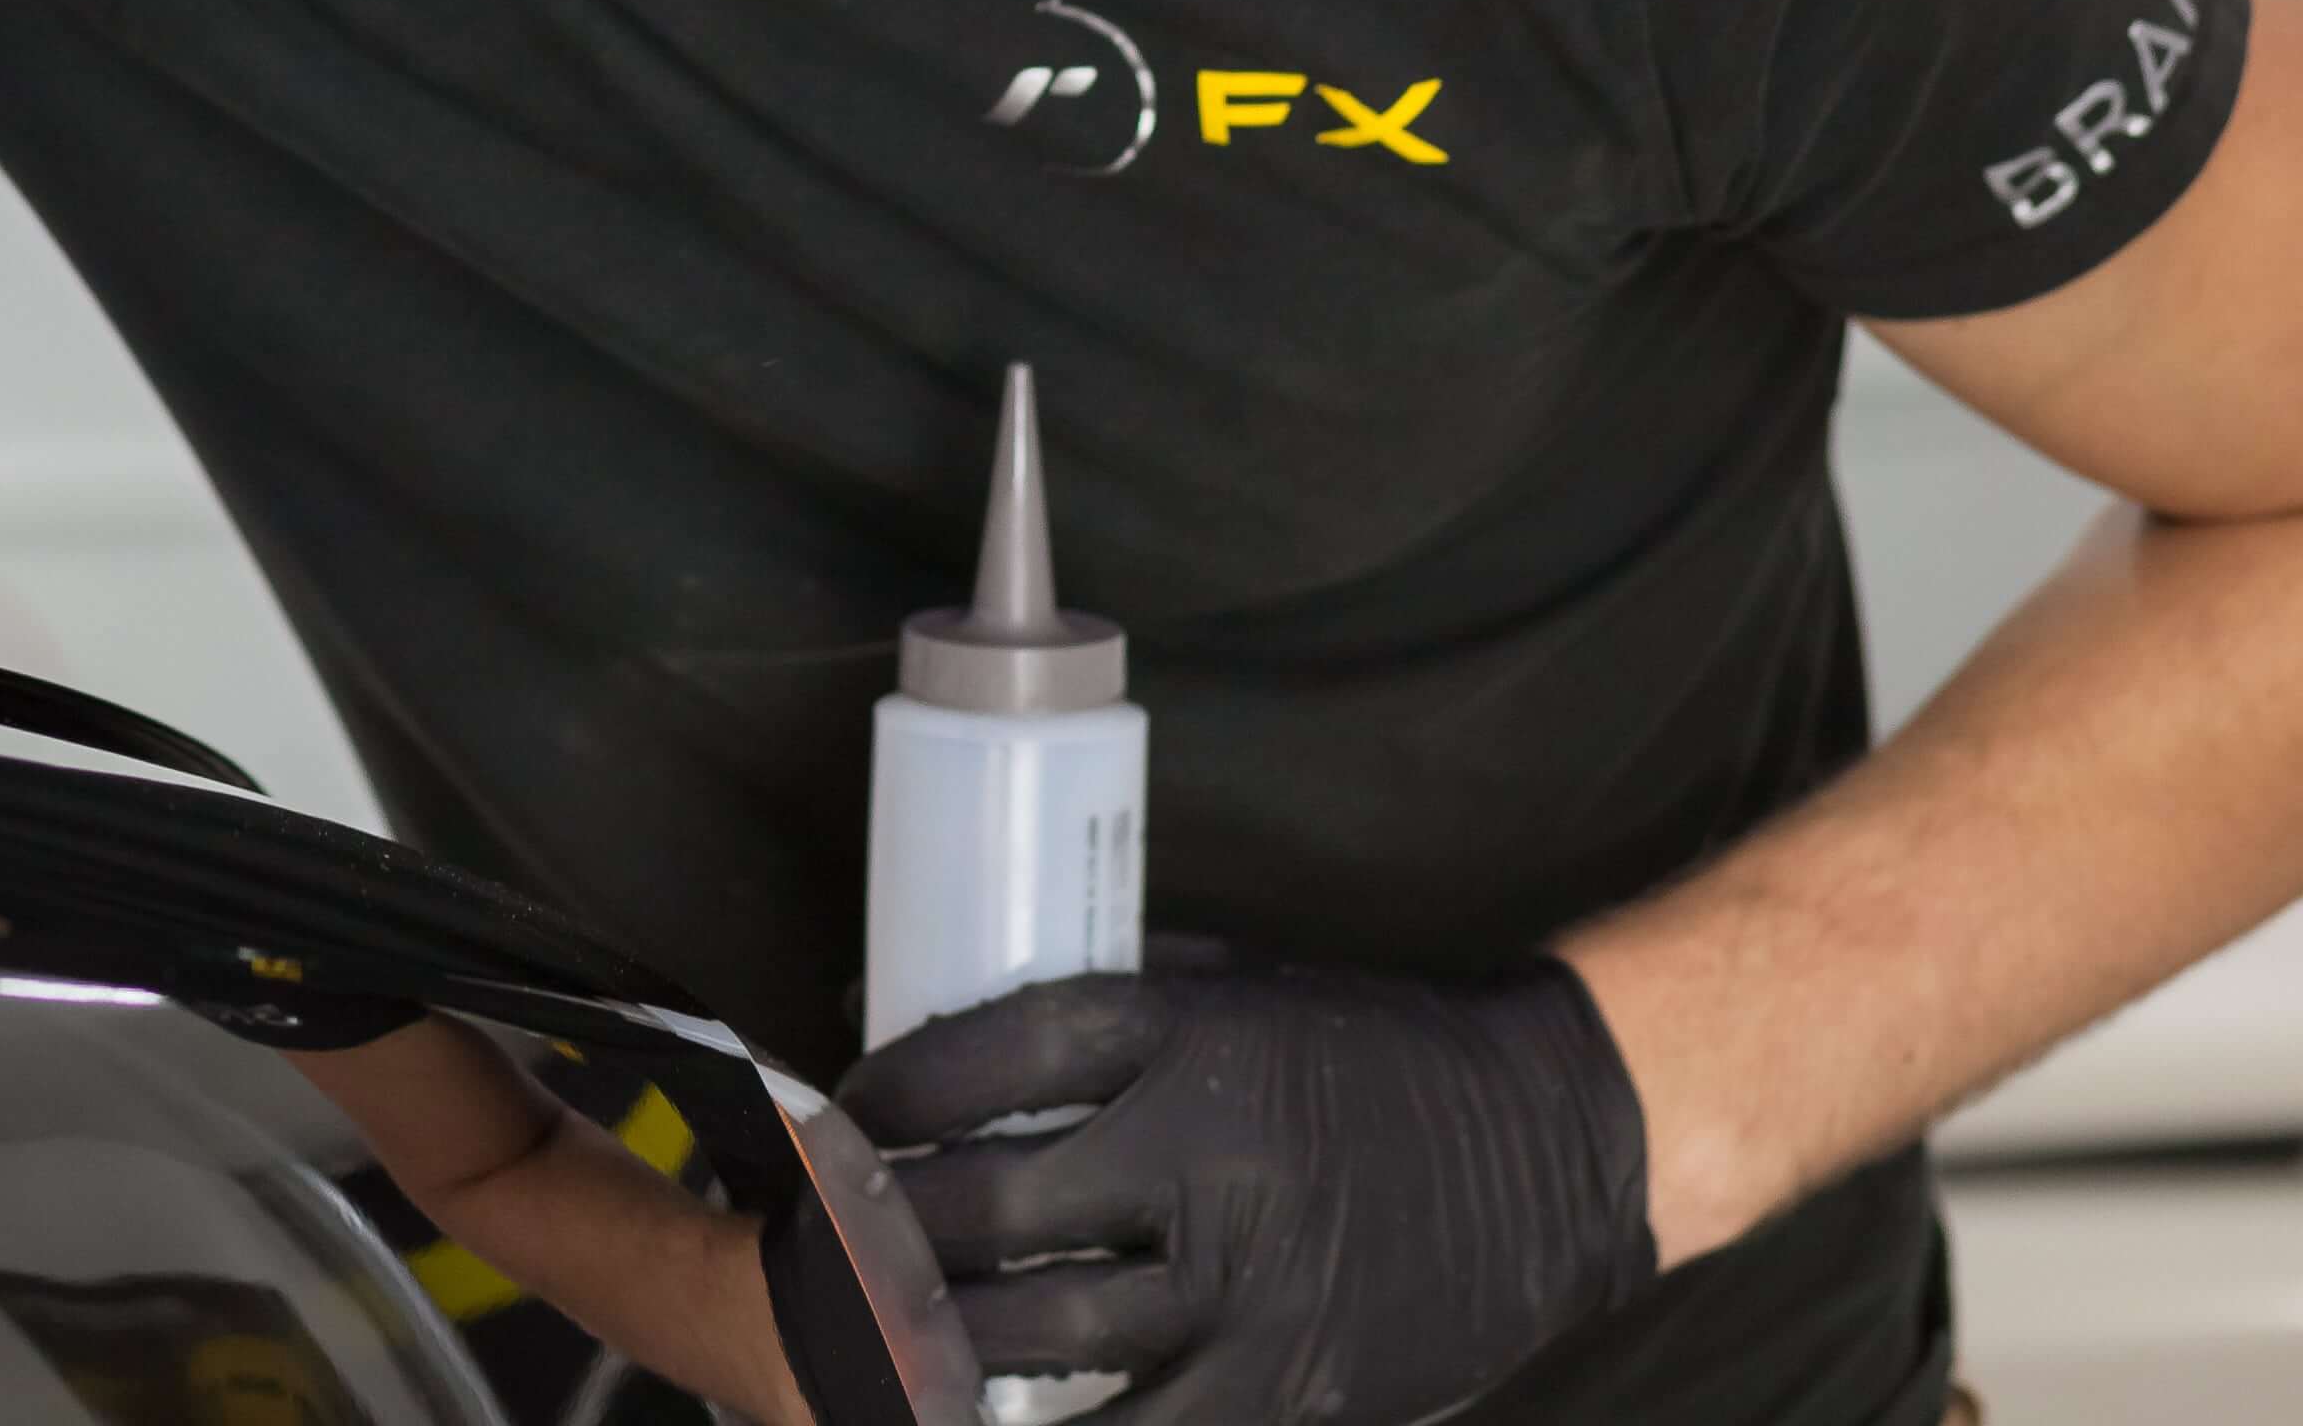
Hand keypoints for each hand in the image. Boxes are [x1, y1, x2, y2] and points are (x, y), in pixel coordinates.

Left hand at [836, 962, 1652, 1424]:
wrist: (1547, 1154)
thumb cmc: (1364, 1053)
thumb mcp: (1232, 984)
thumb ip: (1086, 997)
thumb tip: (886, 1001)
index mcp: (1192, 1036)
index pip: (996, 1054)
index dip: (895, 1091)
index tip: (842, 1113)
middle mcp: (1212, 1160)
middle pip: (996, 1205)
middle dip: (882, 1228)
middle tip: (820, 1235)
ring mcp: (1254, 1284)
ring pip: (1046, 1330)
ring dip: (933, 1339)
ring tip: (862, 1331)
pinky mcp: (1295, 1384)